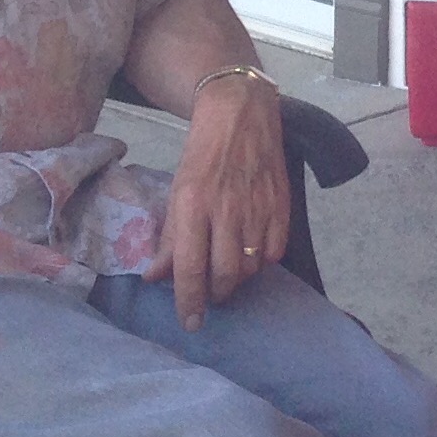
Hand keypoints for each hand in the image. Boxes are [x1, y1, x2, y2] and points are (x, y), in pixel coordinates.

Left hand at [145, 75, 290, 329]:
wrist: (241, 113)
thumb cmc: (202, 154)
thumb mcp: (177, 191)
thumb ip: (170, 237)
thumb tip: (155, 278)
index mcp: (193, 205)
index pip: (190, 267)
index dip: (189, 301)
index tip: (190, 323)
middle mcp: (226, 209)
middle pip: (226, 275)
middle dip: (217, 295)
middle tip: (210, 295)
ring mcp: (258, 207)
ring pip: (251, 267)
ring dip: (238, 279)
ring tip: (229, 270)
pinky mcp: (282, 204)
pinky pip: (275, 252)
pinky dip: (262, 261)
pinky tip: (252, 252)